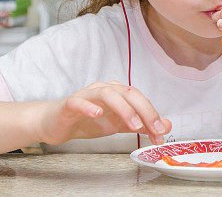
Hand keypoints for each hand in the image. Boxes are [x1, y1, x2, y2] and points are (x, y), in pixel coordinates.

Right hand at [34, 81, 171, 145]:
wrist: (56, 123)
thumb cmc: (88, 121)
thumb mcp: (119, 125)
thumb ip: (142, 125)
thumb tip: (166, 127)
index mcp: (118, 93)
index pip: (140, 99)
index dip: (153, 114)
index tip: (161, 132)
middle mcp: (105, 90)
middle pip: (128, 93)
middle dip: (144, 110)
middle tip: (153, 128)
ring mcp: (87, 95)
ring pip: (108, 94)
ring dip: (123, 108)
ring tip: (133, 124)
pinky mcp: (70, 103)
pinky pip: (79, 101)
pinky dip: (89, 106)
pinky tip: (98, 114)